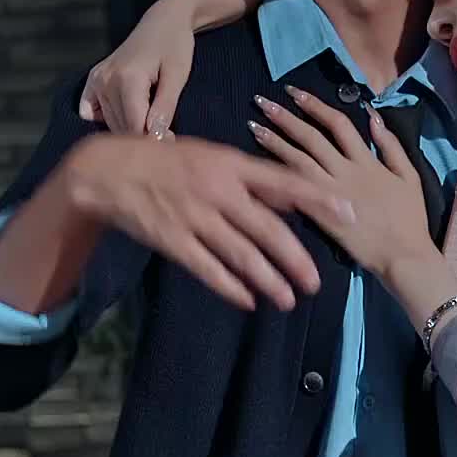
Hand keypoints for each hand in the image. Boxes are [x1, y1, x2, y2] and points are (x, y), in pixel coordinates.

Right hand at [65, 132, 353, 310]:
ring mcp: (195, 218)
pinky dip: (230, 286)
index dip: (317, 198)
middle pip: (266, 229)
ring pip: (240, 254)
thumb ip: (251, 178)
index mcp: (231, 165)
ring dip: (268, 280)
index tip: (347, 214)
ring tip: (288, 300)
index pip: (283, 182)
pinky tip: (249, 300)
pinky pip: (208, 269)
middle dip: (294, 258)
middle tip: (315, 283)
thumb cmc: (167, 162)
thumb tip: (292, 197)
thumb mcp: (212, 156)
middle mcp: (218, 191)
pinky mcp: (174, 241)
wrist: (109, 171)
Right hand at [79, 0, 194, 138]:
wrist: (162, 22)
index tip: (172, 143)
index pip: (135, 127)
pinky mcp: (92, 80)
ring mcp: (96, 80)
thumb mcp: (177, 76)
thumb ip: (165, 108)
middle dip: (144, 137)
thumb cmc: (174, 46)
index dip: (154, 142)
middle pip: (122, 129)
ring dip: (131, 129)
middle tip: (167, 133)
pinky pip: (91, 114)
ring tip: (152, 119)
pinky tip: (125, 113)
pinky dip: (107, 120)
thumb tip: (157, 138)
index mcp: (127, 78)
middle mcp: (105, 80)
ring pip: (111, 124)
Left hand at [247, 86, 436, 281]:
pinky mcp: (321, 216)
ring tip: (253, 126)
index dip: (315, 106)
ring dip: (274, 142)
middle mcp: (345, 171)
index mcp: (366, 161)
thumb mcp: (410, 176)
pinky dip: (276, 177)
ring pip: (298, 161)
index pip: (337, 124)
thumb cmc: (410, 219)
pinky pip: (295, 192)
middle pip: (311, 138)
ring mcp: (331, 193)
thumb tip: (373, 116)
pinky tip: (257, 167)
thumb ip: (391, 145)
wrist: (404, 256)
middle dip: (285, 117)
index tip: (294, 93)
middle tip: (262, 102)